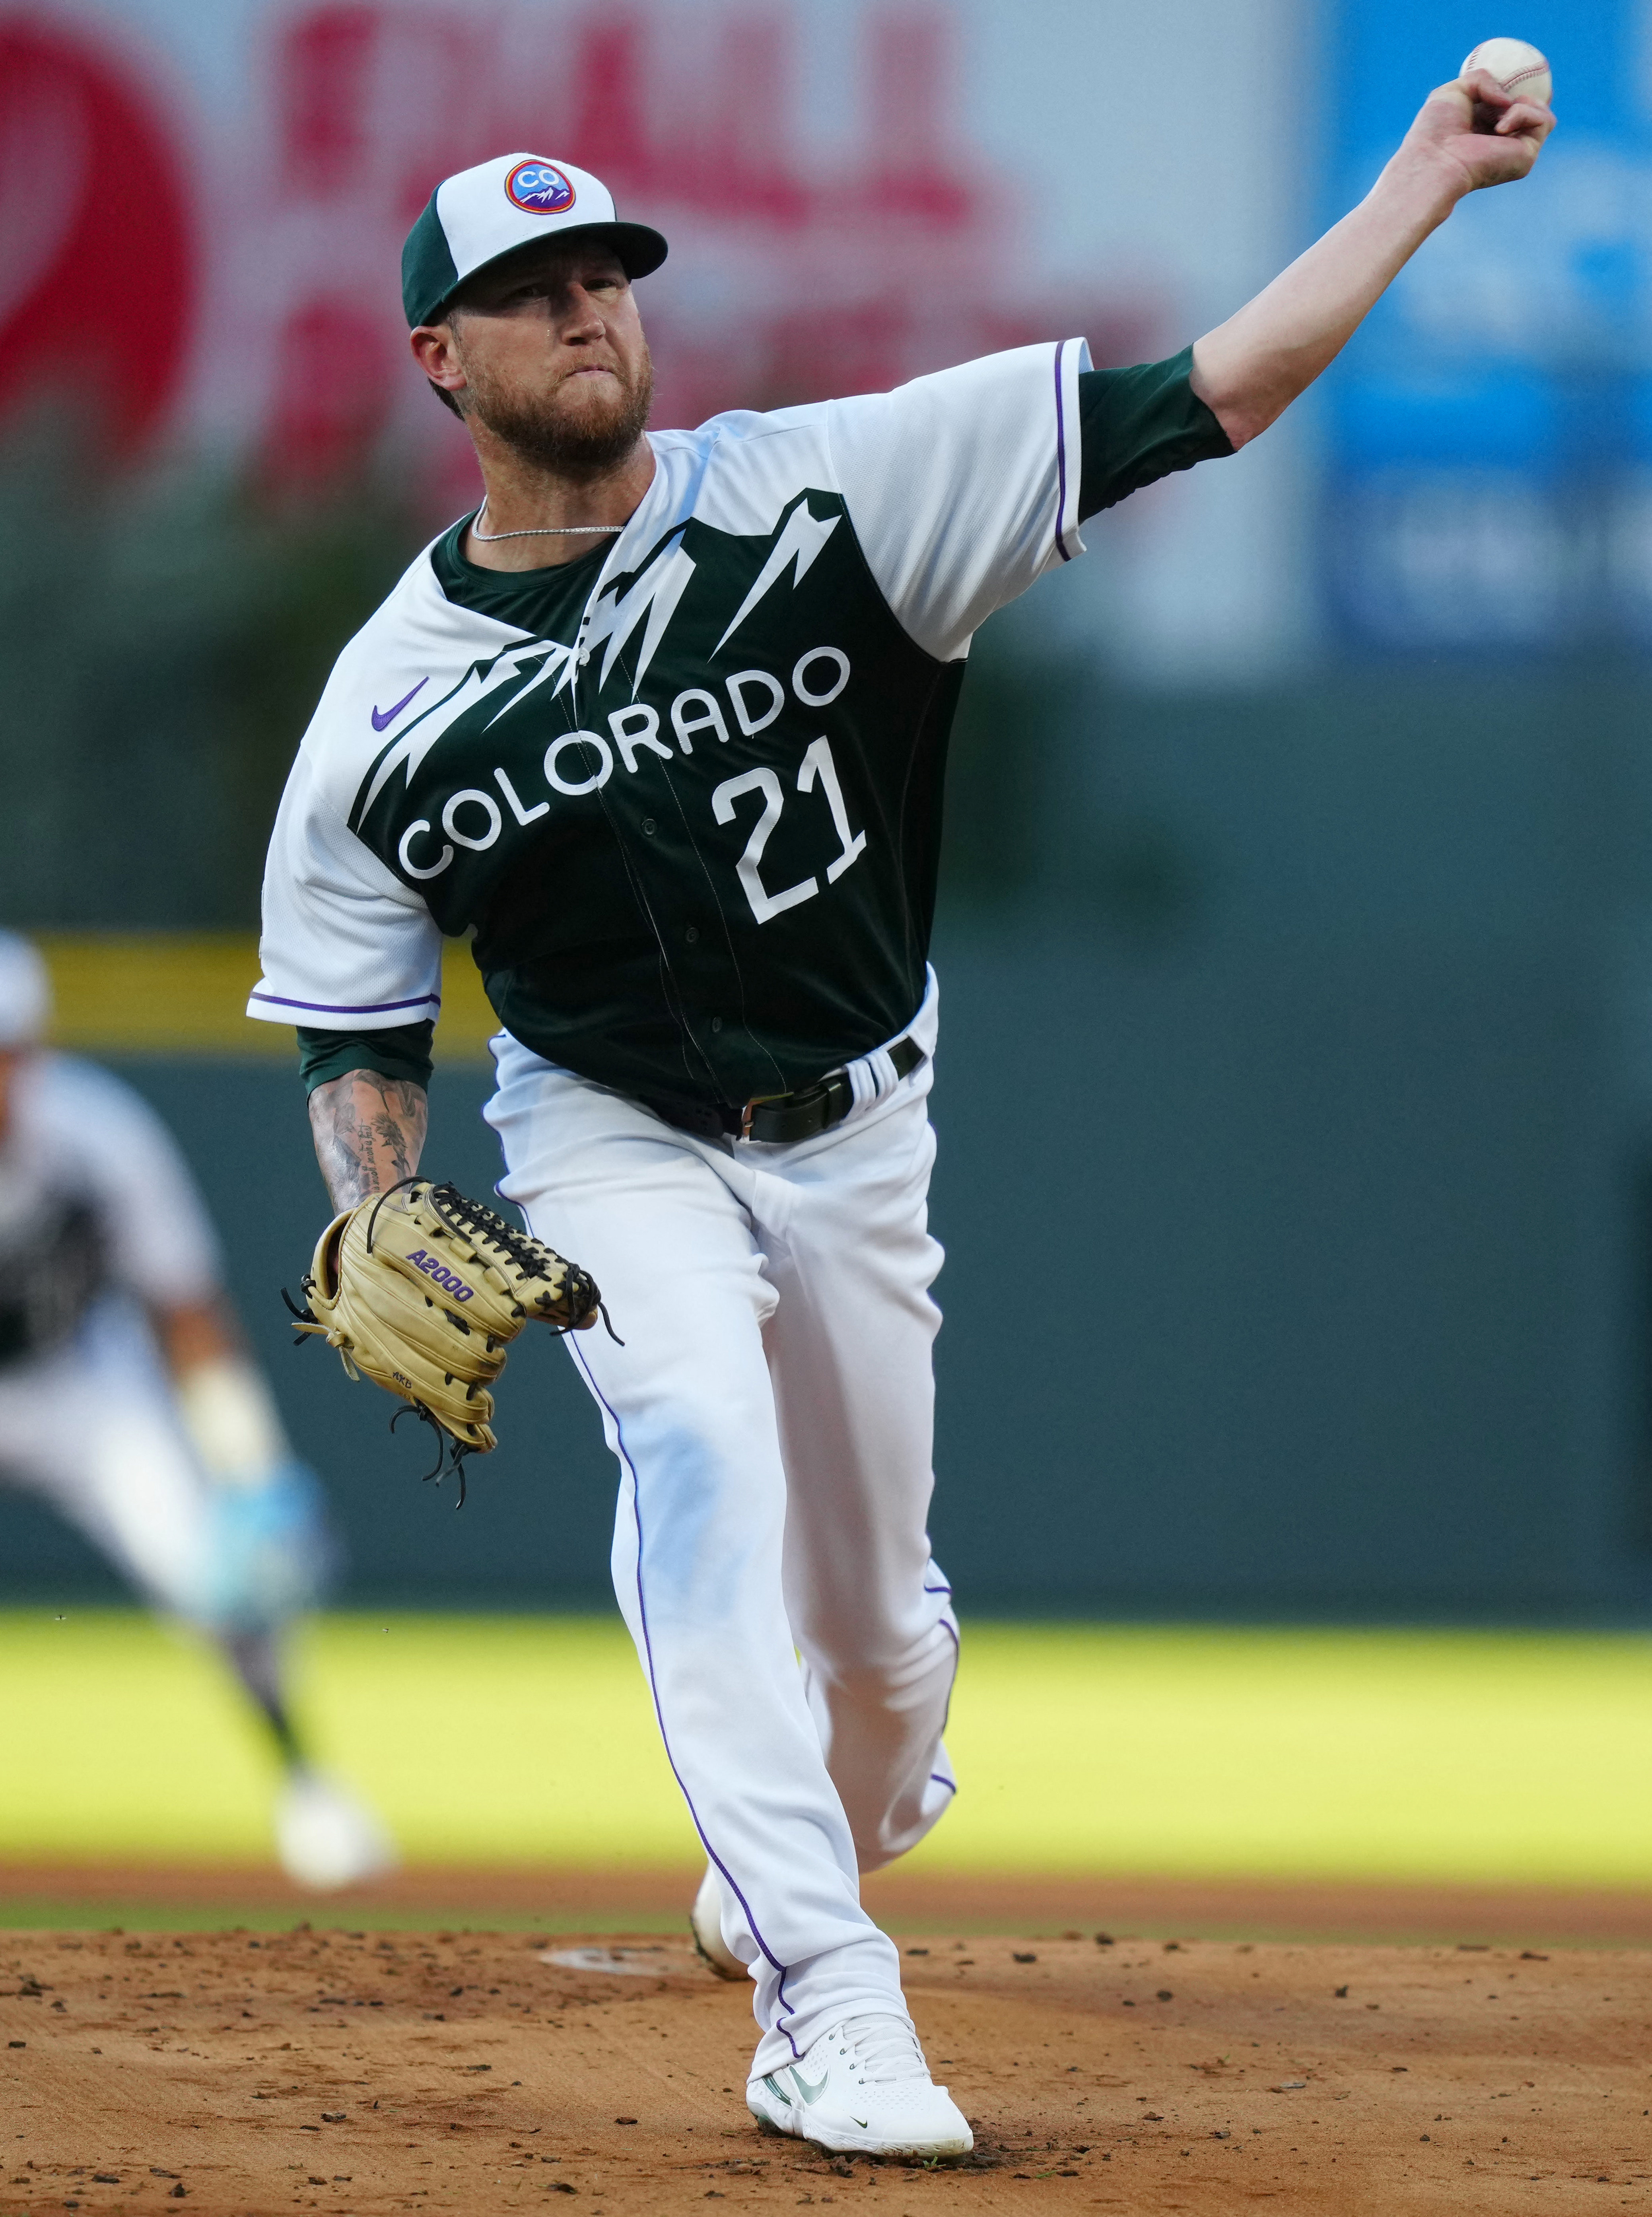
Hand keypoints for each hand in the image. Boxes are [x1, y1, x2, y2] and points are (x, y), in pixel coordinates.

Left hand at [1393, 70, 1554, 202]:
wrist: (1435, 161)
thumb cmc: (1435, 130)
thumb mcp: (1454, 90)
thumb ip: (1482, 80)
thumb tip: (1507, 99)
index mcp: (1484, 130)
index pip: (1511, 110)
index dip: (1521, 93)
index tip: (1525, 73)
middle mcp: (1502, 143)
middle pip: (1535, 114)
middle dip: (1531, 96)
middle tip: (1523, 85)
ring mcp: (1517, 151)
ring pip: (1543, 115)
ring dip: (1523, 104)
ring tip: (1498, 113)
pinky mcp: (1526, 157)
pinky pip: (1543, 121)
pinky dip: (1525, 113)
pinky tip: (1501, 126)